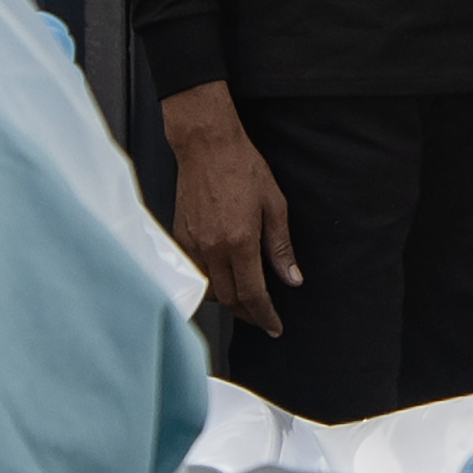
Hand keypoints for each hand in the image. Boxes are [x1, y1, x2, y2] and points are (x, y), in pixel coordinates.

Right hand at [159, 86, 297, 336]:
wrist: (206, 146)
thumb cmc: (242, 168)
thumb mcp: (274, 205)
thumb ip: (281, 247)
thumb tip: (292, 278)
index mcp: (239, 242)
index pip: (253, 294)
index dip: (265, 316)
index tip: (274, 326)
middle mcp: (212, 249)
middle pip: (229, 299)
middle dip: (247, 313)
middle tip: (262, 315)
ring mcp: (192, 244)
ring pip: (208, 290)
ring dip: (227, 301)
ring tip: (244, 300)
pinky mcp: (180, 237)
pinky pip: (194, 273)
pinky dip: (208, 284)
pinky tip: (221, 278)